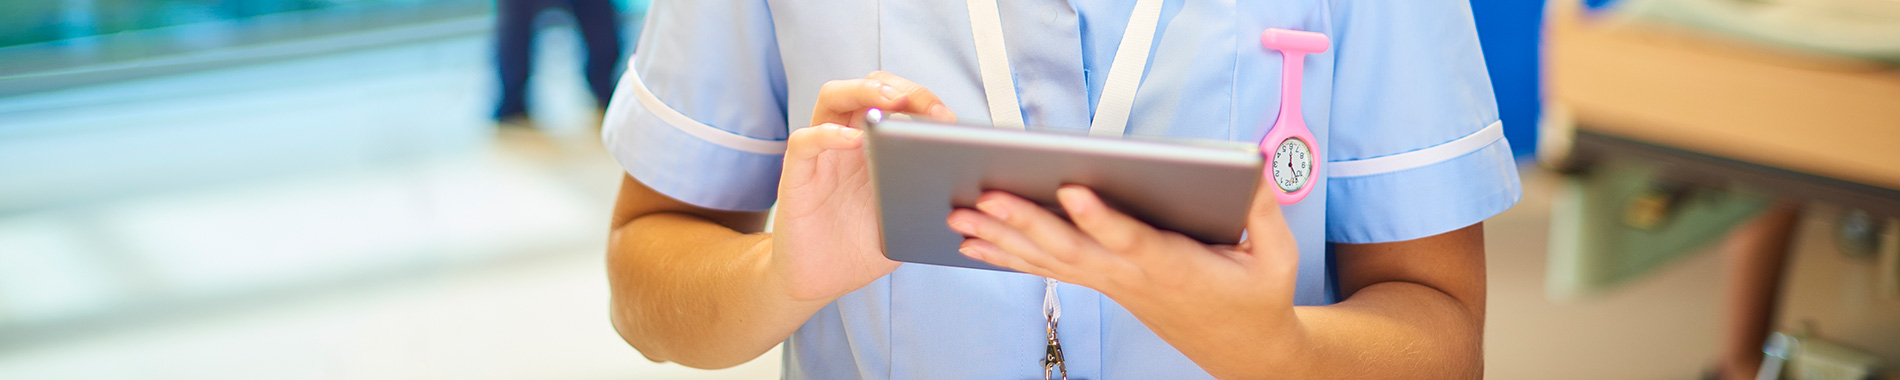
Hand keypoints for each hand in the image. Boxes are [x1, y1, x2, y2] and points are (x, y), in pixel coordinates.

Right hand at [771, 71, 954, 301]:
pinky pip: (805, 141)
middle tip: (925, 107)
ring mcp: (822, 154)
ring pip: (833, 98)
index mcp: (877, 147)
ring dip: (863, 91)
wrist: (821, 281)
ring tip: (890, 102)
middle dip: (899, 88)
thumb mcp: (907, 220)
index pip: (895, 100)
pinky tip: (853, 139)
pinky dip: (828, 134)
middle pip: (867, 88)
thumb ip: (929, 198)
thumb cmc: (863, 247)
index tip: (947, 118)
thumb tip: (970, 189)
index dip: (922, 101)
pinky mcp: (797, 176)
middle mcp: (848, 141)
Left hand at [945, 183, 1301, 347]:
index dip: (1100, 217)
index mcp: (1174, 266)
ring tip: (960, 216)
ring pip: (1050, 260)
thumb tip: (1252, 164)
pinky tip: (974, 245)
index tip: (1072, 190)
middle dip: (1026, 221)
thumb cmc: (1255, 296)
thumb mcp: (1276, 255)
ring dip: (1002, 238)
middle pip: (1072, 249)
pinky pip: (1047, 271)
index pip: (1132, 239)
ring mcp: (1112, 283)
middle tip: (986, 195)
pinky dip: (1008, 256)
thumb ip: (1262, 209)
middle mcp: (1132, 276)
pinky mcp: (1103, 283)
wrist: (1242, 347)